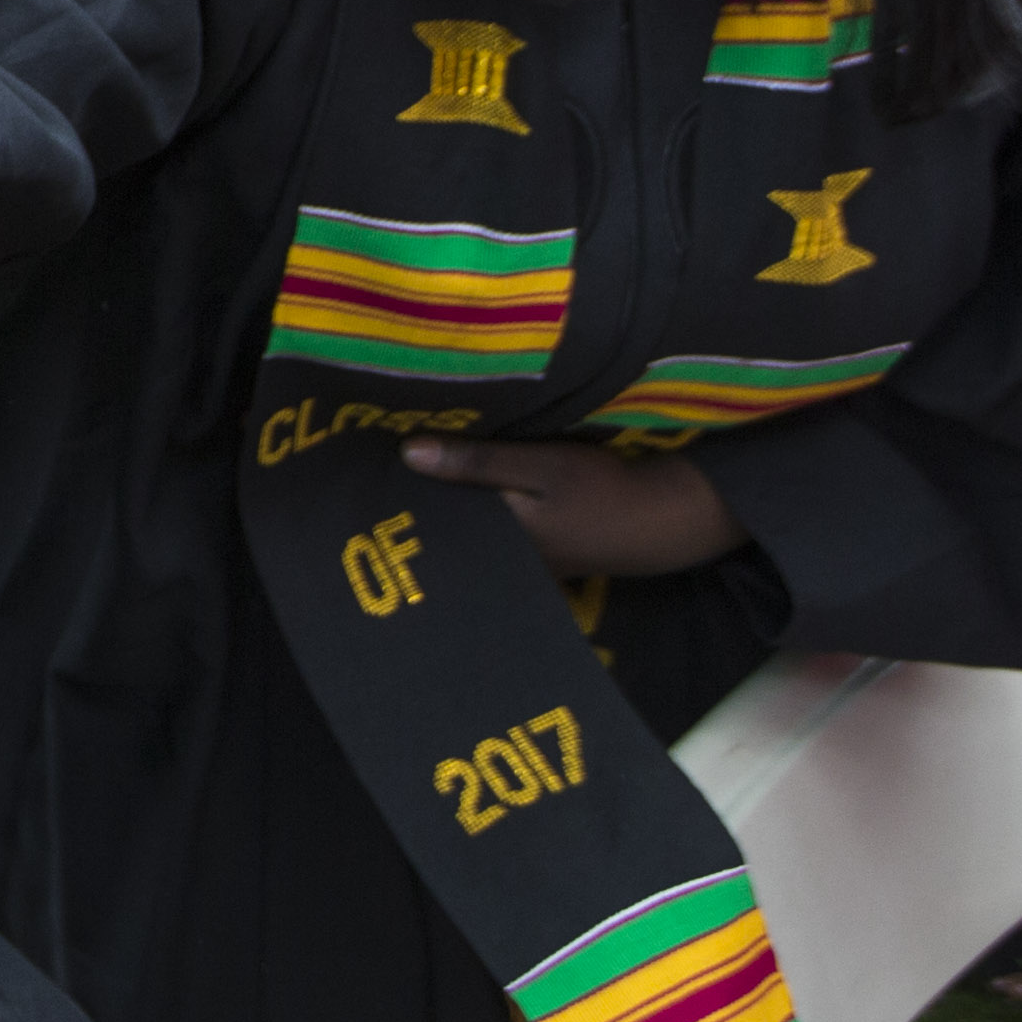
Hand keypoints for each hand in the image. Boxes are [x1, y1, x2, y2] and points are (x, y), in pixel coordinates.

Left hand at [401, 432, 749, 576]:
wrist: (660, 521)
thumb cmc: (600, 488)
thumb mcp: (541, 465)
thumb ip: (476, 463)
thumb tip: (407, 453)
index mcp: (497, 538)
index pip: (432, 524)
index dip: (398, 504)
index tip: (362, 482)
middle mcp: (503, 561)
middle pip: (446, 537)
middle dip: (416, 513)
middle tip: (370, 484)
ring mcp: (522, 567)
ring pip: (469, 542)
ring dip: (446, 518)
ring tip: (401, 491)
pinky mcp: (540, 562)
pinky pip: (492, 544)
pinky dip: (474, 524)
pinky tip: (456, 505)